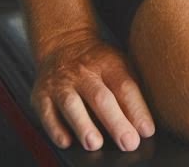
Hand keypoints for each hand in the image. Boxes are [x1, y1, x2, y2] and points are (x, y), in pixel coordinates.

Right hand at [32, 31, 154, 152]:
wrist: (64, 43)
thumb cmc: (98, 62)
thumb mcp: (119, 65)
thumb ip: (131, 91)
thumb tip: (145, 125)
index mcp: (109, 63)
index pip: (125, 86)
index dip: (137, 109)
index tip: (147, 130)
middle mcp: (85, 72)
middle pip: (101, 97)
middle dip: (115, 122)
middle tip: (128, 142)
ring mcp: (61, 84)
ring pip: (72, 104)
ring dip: (84, 125)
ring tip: (95, 144)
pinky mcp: (41, 96)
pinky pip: (47, 113)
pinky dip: (56, 129)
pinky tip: (66, 141)